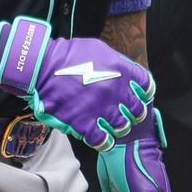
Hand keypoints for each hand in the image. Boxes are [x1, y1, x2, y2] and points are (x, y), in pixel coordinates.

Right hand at [0, 16, 154, 152]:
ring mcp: (101, 109)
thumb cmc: (71, 55)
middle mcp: (116, 91)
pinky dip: (105, 141)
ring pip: (122, 127)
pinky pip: (103, 140)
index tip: (140, 96)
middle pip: (138, 111)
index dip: (145, 93)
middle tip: (126, 114)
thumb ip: (119, 64)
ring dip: (120, 127)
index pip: (147, 87)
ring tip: (113, 125)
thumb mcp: (102, 50)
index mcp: (122, 72)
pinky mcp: (85, 124)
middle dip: (134, 113)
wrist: (44, 66)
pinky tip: (102, 138)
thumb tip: (128, 75)